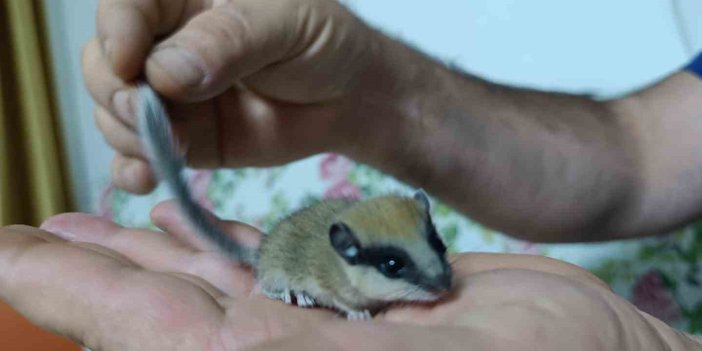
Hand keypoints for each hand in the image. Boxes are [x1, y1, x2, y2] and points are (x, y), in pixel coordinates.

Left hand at [1, 203, 699, 349]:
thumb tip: (157, 343)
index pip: (154, 335)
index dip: (76, 295)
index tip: (7, 258)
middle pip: (157, 314)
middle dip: (82, 276)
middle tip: (15, 241)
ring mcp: (316, 336)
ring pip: (201, 287)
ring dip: (134, 255)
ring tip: (73, 227)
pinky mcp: (350, 310)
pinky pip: (262, 272)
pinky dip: (212, 247)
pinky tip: (177, 227)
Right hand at [83, 0, 392, 193]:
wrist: (349, 98)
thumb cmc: (322, 42)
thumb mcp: (286, 24)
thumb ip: (230, 41)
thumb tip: (166, 72)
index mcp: (186, 1)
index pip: (127, 8)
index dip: (116, 33)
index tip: (130, 64)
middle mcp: (167, 46)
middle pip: (105, 63)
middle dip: (115, 92)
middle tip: (147, 114)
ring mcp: (172, 97)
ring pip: (115, 112)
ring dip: (127, 134)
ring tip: (168, 146)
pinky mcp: (186, 139)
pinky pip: (140, 154)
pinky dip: (133, 167)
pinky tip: (145, 175)